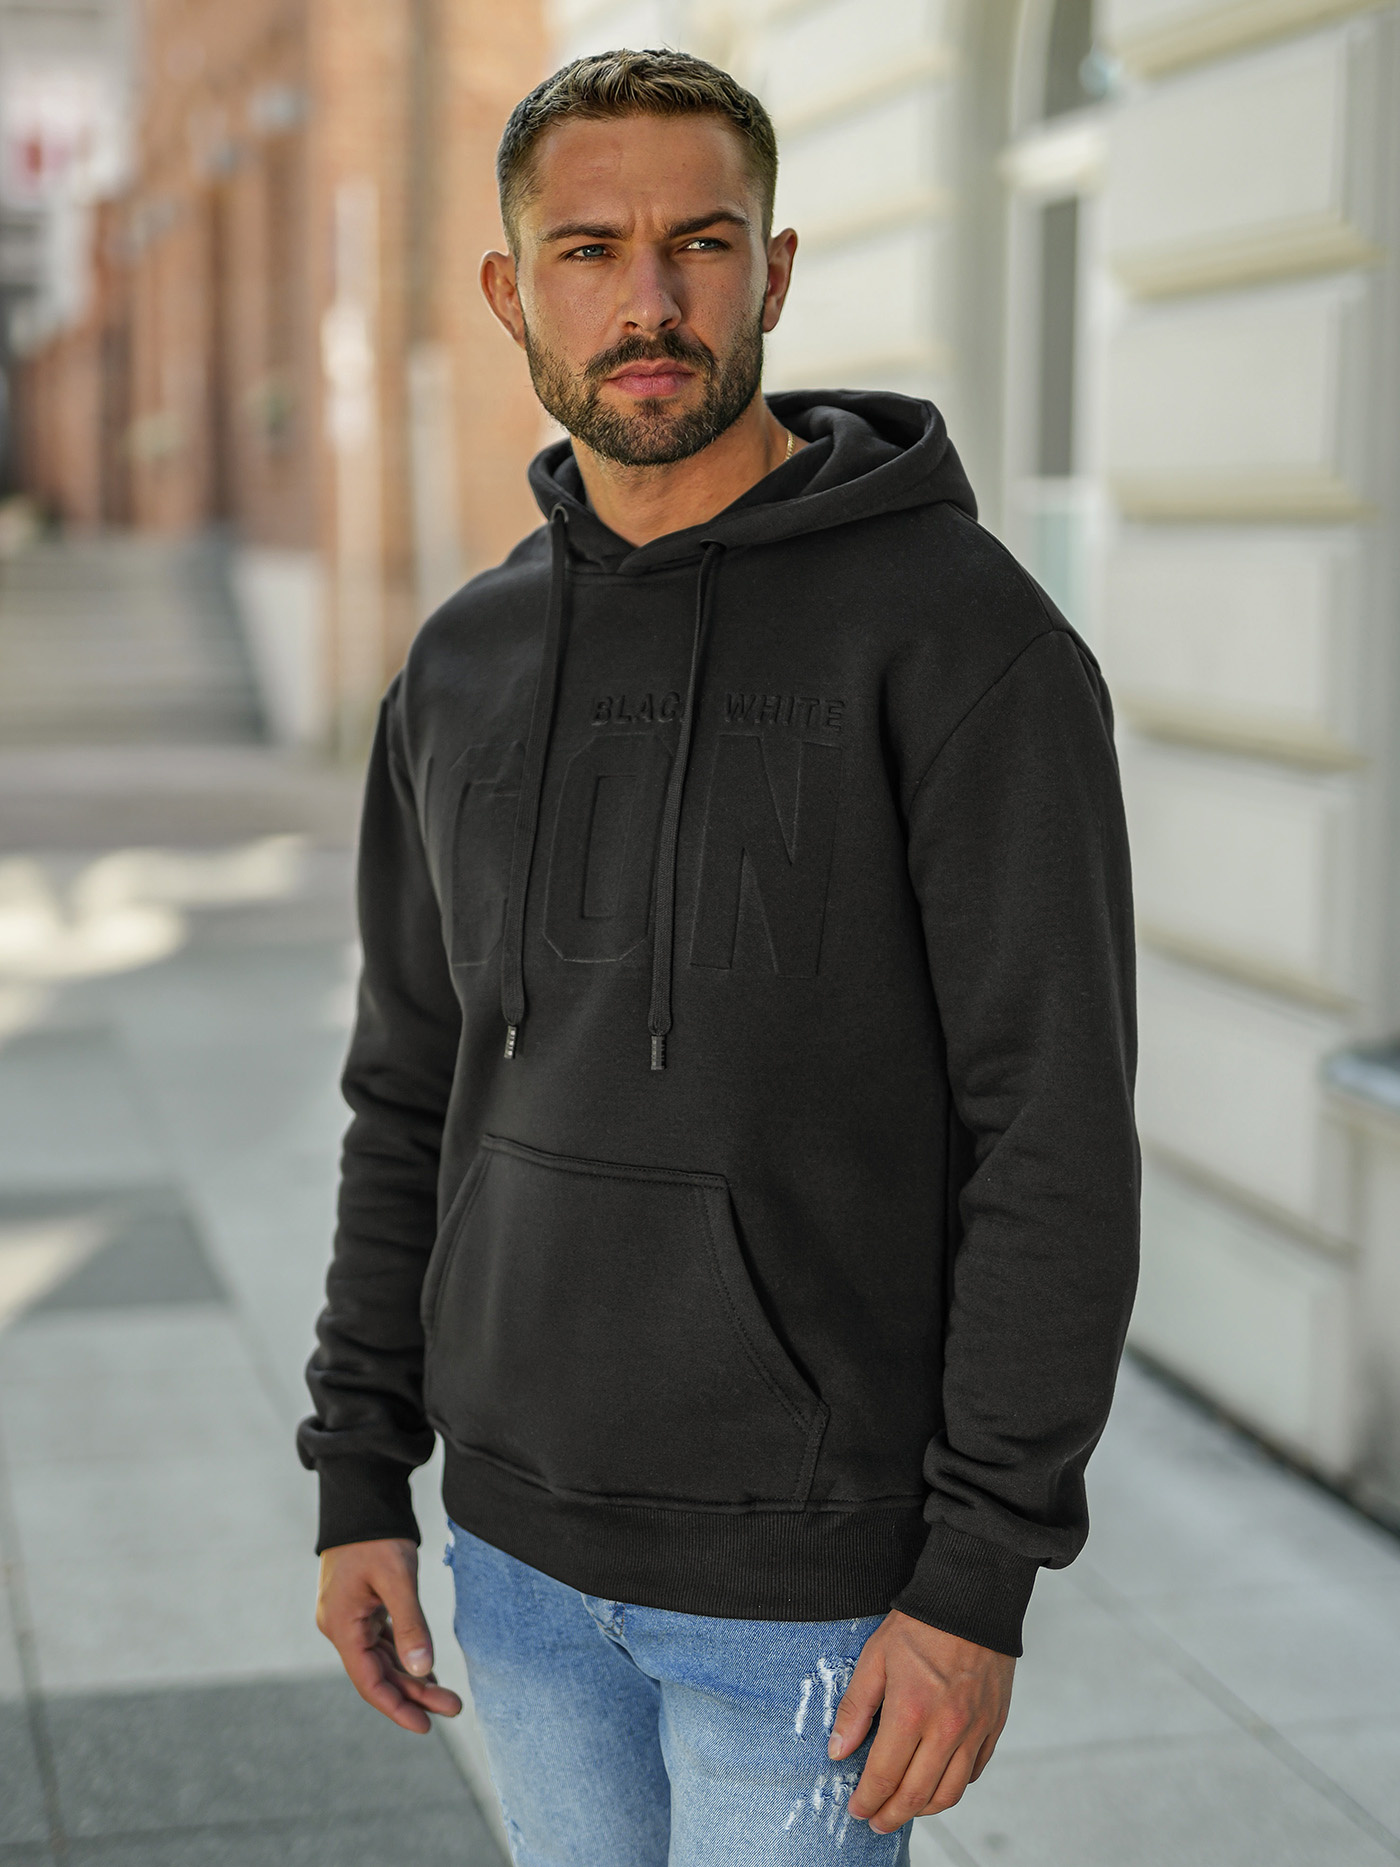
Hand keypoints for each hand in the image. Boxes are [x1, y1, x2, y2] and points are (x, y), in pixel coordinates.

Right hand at [316, 1537, 462, 1733]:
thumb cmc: (377, 1535)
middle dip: (415, 1694)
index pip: (369, 1681)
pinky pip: (384, 1642)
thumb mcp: (397, 1578)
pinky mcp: (362, 1607)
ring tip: (447, 1695)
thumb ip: (410, 1623)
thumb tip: (422, 1669)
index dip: (397, 1707)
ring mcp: (351, 1617)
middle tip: (454, 1708)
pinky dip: (405, 1656)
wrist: (362, 1498)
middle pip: (380, 1673)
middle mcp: (342, 1627)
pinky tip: (426, 1669)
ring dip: (412, 1677)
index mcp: (342, 1626)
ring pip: (383, 1659)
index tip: (425, 1725)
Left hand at [830, 1611, 1014, 1833]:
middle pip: (917, 1794)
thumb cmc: (918, 1626)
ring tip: (904, 1807)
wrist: (970, 1600)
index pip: (884, 1775)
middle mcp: (946, 1729)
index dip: (867, 1799)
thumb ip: (855, 1708)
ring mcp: (974, 1730)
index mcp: (911, 1711)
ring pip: (950, 1792)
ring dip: (923, 1809)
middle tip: (876, 1822)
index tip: (856, 1809)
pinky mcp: (994, 1725)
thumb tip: (837, 1752)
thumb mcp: (874, 1658)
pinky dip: (954, 1786)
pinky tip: (937, 1782)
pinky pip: (974, 1772)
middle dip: (891, 1815)